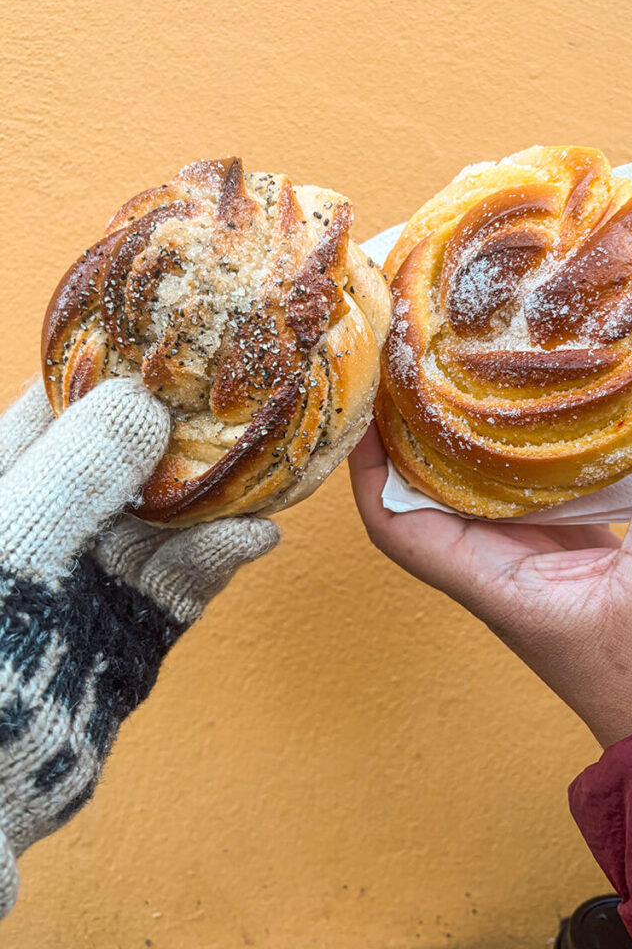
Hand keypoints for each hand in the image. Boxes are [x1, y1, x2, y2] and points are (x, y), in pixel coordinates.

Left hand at [0, 378, 278, 915]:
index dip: (110, 373)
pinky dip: (219, 556)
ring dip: (213, 496)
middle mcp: (47, 527)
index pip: (52, 411)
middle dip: (179, 431)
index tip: (174, 343)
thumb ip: (77, 470)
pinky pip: (182, 580)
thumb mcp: (14, 538)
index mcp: (5, 491)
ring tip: (265, 466)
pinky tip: (255, 534)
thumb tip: (141, 398)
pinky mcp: (130, 628)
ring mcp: (90, 579)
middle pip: (123, 460)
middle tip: (240, 397)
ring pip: (162, 518)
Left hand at [350, 363, 631, 750]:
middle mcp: (504, 567)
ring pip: (492, 483)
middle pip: (436, 488)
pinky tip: (567, 405)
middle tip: (431, 355)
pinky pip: (547, 486)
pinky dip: (550, 445)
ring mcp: (540, 558)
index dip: (367, 465)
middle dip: (426, 424)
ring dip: (487, 429)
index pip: (396, 524)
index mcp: (496, 583)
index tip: (368, 400)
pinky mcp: (579, 550)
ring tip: (489, 364)